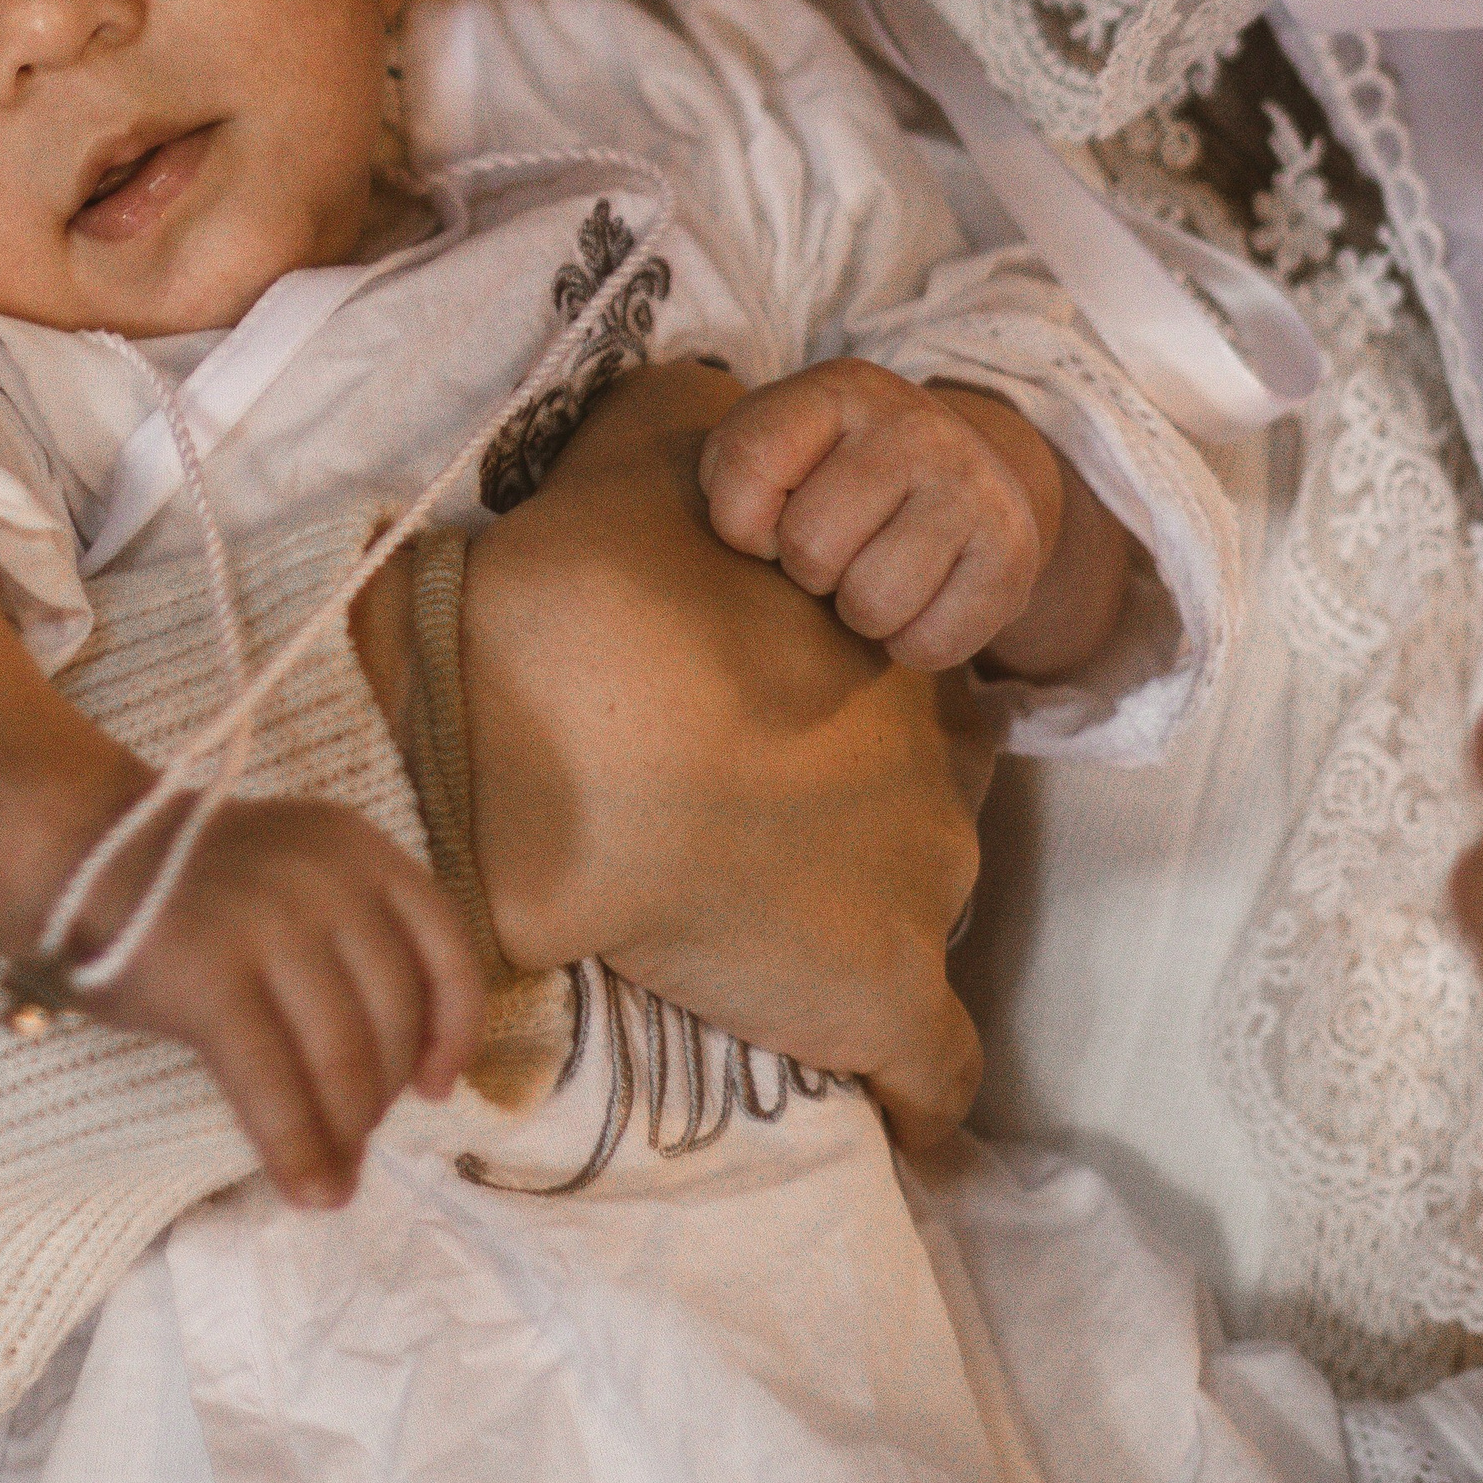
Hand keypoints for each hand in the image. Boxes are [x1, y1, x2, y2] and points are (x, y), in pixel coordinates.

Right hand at [0, 502, 482, 1210]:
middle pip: (393, 1017)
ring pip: (344, 1061)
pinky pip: (274, 1087)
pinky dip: (297, 1150)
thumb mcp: (297, 876)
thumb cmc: (194, 885)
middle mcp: (326, 880)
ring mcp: (268, 926)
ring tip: (336, 1178)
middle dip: (384, 1095)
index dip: (454, 1030)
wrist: (80, 853)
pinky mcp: (212, 980)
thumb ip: (354, 942)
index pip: (444, 948)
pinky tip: (307, 1191)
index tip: (440, 1086)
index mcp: (358, 848)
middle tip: (358, 1138)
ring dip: (346, 1135)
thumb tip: (412, 1071)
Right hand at [446, 358, 997, 1147]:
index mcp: (880, 656)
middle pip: (928, 806)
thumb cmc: (593, 599)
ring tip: (765, 955)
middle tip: (752, 837)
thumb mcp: (647, 453)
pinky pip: (933, 1072)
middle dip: (860, 822)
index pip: (908, 689)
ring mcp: (919, 889)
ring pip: (922, 924)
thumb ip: (689, 409)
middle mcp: (929, 770)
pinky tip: (886, 1115)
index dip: (837, 710)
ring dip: (859, 935)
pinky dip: (913, 1095)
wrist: (549, 739)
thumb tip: (708, 367)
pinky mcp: (881, 1000)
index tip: (766, 731)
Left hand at [698, 359, 1054, 672]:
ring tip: (874, 572)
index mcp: (840, 389)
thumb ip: (736, 468)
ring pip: (871, 602)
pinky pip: (929, 644)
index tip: (770, 518)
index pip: (751, 463)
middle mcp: (915, 427)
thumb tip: (745, 533)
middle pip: (809, 545)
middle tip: (836, 550)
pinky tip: (921, 601)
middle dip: (807, 568)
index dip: (741, 519)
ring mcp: (973, 488)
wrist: (966, 474)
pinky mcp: (1013, 556)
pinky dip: (910, 643)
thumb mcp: (779, 440)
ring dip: (858, 610)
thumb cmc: (839, 469)